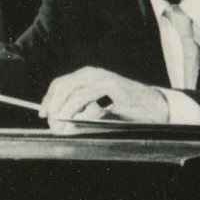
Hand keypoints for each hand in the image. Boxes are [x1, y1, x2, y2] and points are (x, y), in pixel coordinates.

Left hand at [41, 67, 174, 127]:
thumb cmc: (128, 110)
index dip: (48, 99)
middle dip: (54, 106)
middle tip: (52, 124)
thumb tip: (59, 123)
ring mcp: (103, 78)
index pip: (60, 84)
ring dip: (64, 111)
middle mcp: (93, 73)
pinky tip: (78, 121)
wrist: (156, 107)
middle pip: (63, 86)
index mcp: (88, 75)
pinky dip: (79, 111)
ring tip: (62, 126)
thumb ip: (81, 113)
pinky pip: (87, 98)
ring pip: (73, 92)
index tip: (43, 114)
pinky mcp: (112, 87)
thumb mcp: (100, 109)